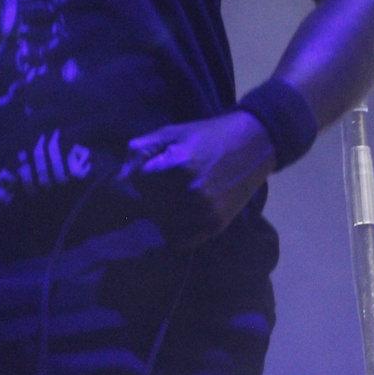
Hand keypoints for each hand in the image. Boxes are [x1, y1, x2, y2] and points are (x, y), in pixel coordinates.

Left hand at [125, 111, 274, 246]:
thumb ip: (141, 150)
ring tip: (172, 197)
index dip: (142, 174)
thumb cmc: (208, 135)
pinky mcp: (215, 226)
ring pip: (161, 223)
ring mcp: (206, 212)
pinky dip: (173, 230)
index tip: (154, 168)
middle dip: (150, 193)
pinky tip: (178, 215)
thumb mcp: (172, 133)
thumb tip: (120, 177)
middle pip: (149, 203)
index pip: (140, 181)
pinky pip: (179, 241)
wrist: (253, 146)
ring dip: (160, 212)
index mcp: (181, 164)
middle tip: (163, 183)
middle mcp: (193, 191)